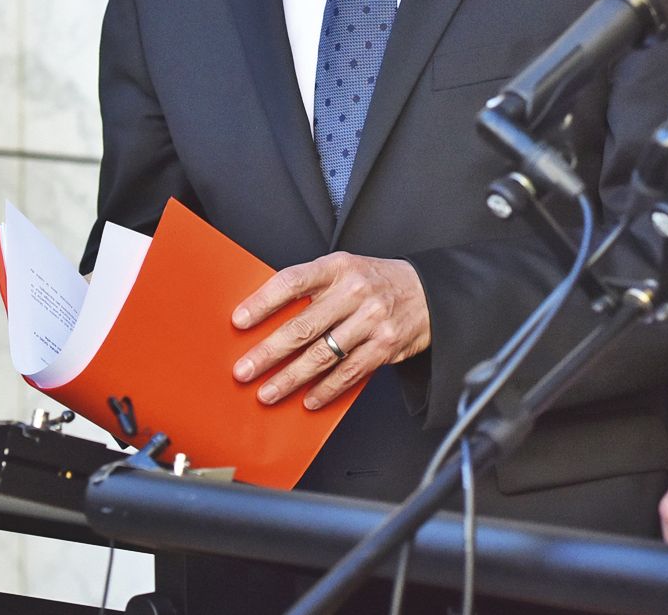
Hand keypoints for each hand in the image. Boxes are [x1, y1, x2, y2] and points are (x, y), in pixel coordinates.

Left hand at [231, 253, 430, 409]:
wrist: (428, 292)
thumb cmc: (376, 283)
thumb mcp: (346, 270)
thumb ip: (313, 288)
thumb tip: (266, 317)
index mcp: (339, 267)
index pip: (293, 281)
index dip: (263, 302)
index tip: (239, 321)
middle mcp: (355, 291)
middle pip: (303, 326)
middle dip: (269, 352)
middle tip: (245, 370)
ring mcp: (372, 320)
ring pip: (323, 355)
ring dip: (291, 378)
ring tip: (268, 392)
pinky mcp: (385, 345)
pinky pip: (349, 372)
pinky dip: (326, 390)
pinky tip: (308, 400)